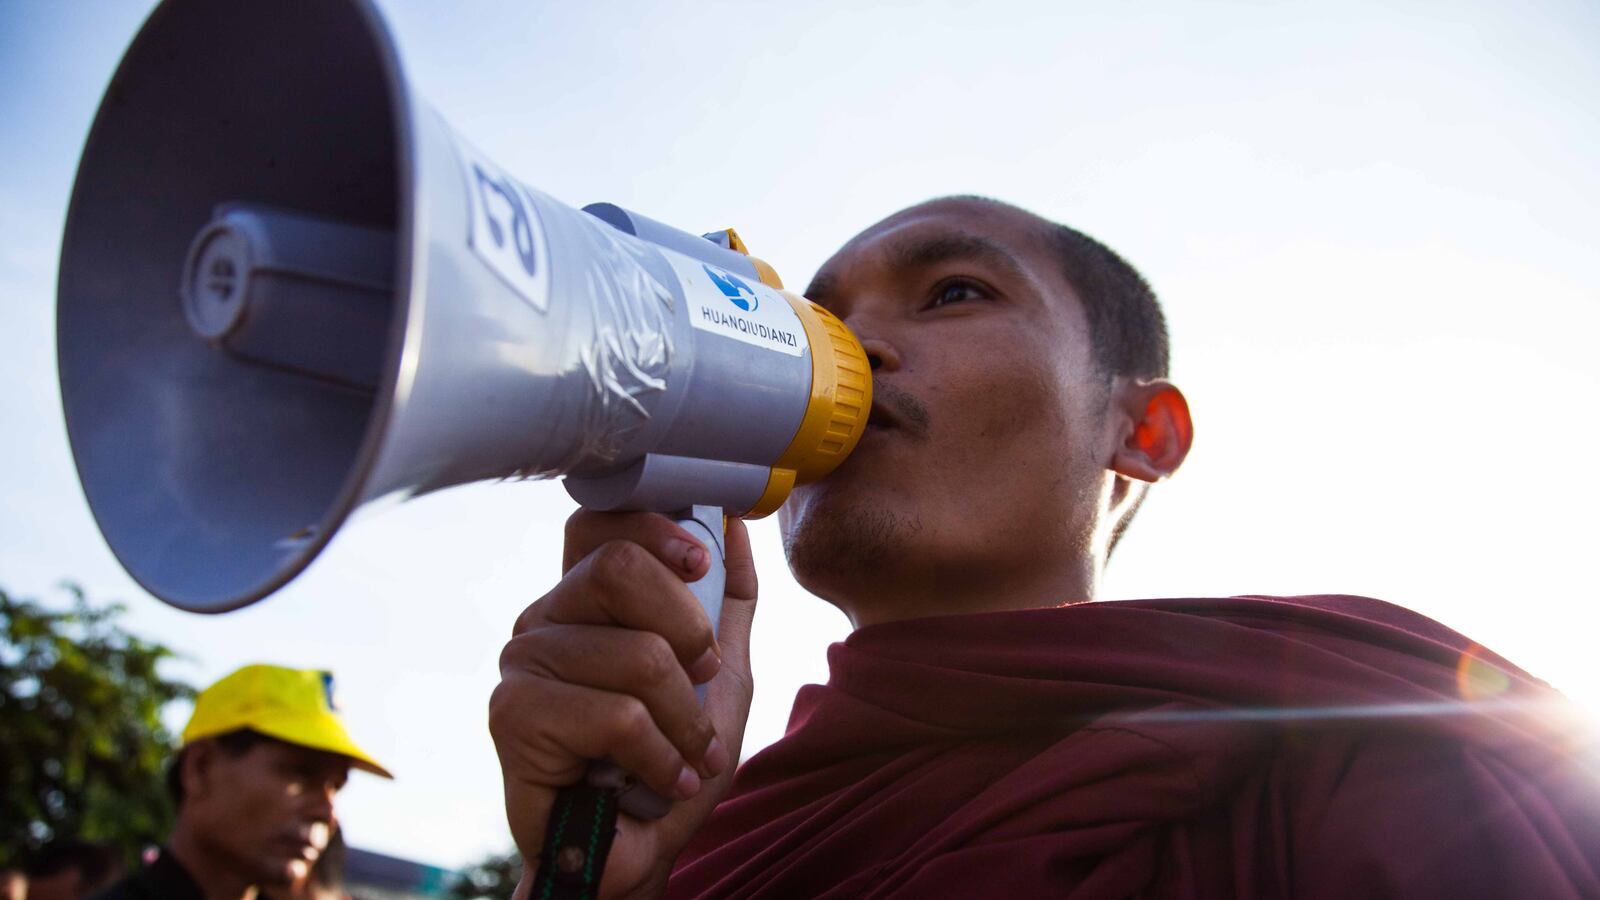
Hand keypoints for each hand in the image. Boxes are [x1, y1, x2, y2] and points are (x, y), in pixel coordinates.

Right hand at [492, 510, 758, 898]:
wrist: (637, 851)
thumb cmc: (670, 760)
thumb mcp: (721, 672)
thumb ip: (728, 598)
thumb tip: (734, 520)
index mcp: (586, 599)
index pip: (601, 521)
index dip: (657, 528)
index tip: (699, 564)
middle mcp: (546, 619)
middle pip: (621, 566)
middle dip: (689, 632)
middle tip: (699, 680)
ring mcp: (523, 664)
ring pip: (637, 653)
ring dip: (686, 718)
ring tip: (684, 752)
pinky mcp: (513, 716)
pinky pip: (616, 715)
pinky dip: (660, 755)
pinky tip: (660, 778)